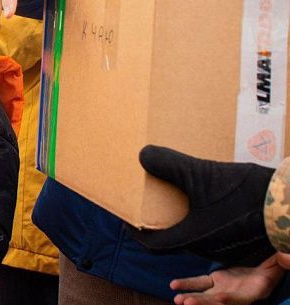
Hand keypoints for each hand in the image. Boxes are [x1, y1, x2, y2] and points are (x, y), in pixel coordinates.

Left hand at [130, 145, 274, 264]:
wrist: (287, 204)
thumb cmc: (244, 193)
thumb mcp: (201, 174)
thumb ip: (170, 165)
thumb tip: (142, 155)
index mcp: (193, 238)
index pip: (154, 245)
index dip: (138, 234)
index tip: (130, 222)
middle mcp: (208, 248)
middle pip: (175, 240)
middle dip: (161, 224)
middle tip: (152, 205)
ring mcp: (227, 247)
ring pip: (196, 237)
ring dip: (184, 221)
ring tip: (179, 198)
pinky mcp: (242, 240)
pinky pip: (215, 234)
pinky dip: (204, 220)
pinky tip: (207, 200)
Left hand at [171, 254, 284, 304]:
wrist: (262, 273)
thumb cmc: (270, 273)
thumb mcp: (275, 269)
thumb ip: (278, 264)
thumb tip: (283, 256)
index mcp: (249, 295)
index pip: (233, 299)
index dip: (223, 301)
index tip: (219, 300)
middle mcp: (233, 296)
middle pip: (216, 302)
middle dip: (202, 303)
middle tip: (186, 303)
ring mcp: (223, 289)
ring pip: (204, 295)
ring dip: (191, 297)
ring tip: (177, 300)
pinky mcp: (216, 281)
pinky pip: (199, 283)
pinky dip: (187, 285)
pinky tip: (173, 286)